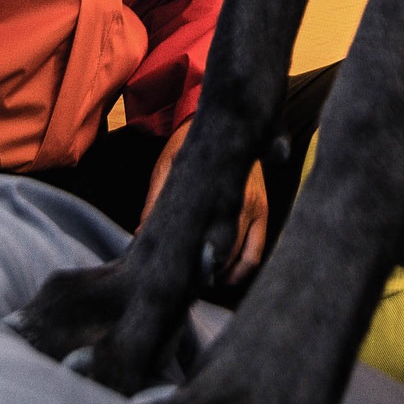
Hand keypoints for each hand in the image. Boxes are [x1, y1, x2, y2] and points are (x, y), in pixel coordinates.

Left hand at [147, 119, 268, 283]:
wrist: (221, 122)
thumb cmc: (188, 147)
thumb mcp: (167, 169)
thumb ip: (156, 202)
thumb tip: (139, 232)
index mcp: (219, 193)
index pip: (209, 241)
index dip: (194, 265)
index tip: (179, 275)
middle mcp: (243, 203)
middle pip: (228, 257)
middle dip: (207, 275)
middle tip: (186, 281)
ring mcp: (257, 208)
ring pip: (246, 260)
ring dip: (226, 276)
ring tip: (205, 279)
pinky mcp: (264, 211)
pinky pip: (257, 252)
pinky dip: (242, 269)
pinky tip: (226, 274)